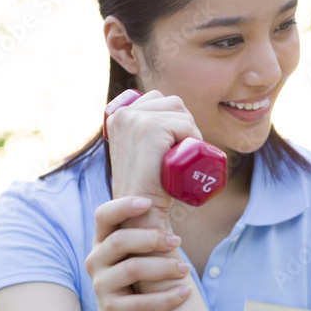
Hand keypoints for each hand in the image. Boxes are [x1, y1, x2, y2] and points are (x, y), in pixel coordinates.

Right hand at [85, 196, 191, 310]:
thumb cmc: (137, 285)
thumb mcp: (138, 256)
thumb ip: (147, 234)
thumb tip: (176, 193)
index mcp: (103, 243)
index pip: (104, 216)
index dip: (123, 206)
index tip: (148, 203)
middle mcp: (96, 261)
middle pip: (120, 240)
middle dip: (152, 238)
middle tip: (177, 240)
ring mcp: (101, 286)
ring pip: (132, 269)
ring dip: (164, 266)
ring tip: (186, 268)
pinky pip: (141, 303)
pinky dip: (167, 298)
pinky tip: (186, 293)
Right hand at [104, 89, 203, 209]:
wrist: (139, 210)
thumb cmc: (144, 185)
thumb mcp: (136, 152)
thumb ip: (139, 135)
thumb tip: (157, 120)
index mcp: (117, 114)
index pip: (159, 100)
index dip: (173, 119)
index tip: (172, 144)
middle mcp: (123, 113)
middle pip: (173, 103)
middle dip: (185, 123)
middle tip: (180, 152)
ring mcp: (135, 119)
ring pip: (182, 114)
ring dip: (190, 132)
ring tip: (180, 156)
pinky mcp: (150, 128)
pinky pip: (186, 125)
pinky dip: (193, 138)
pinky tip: (182, 155)